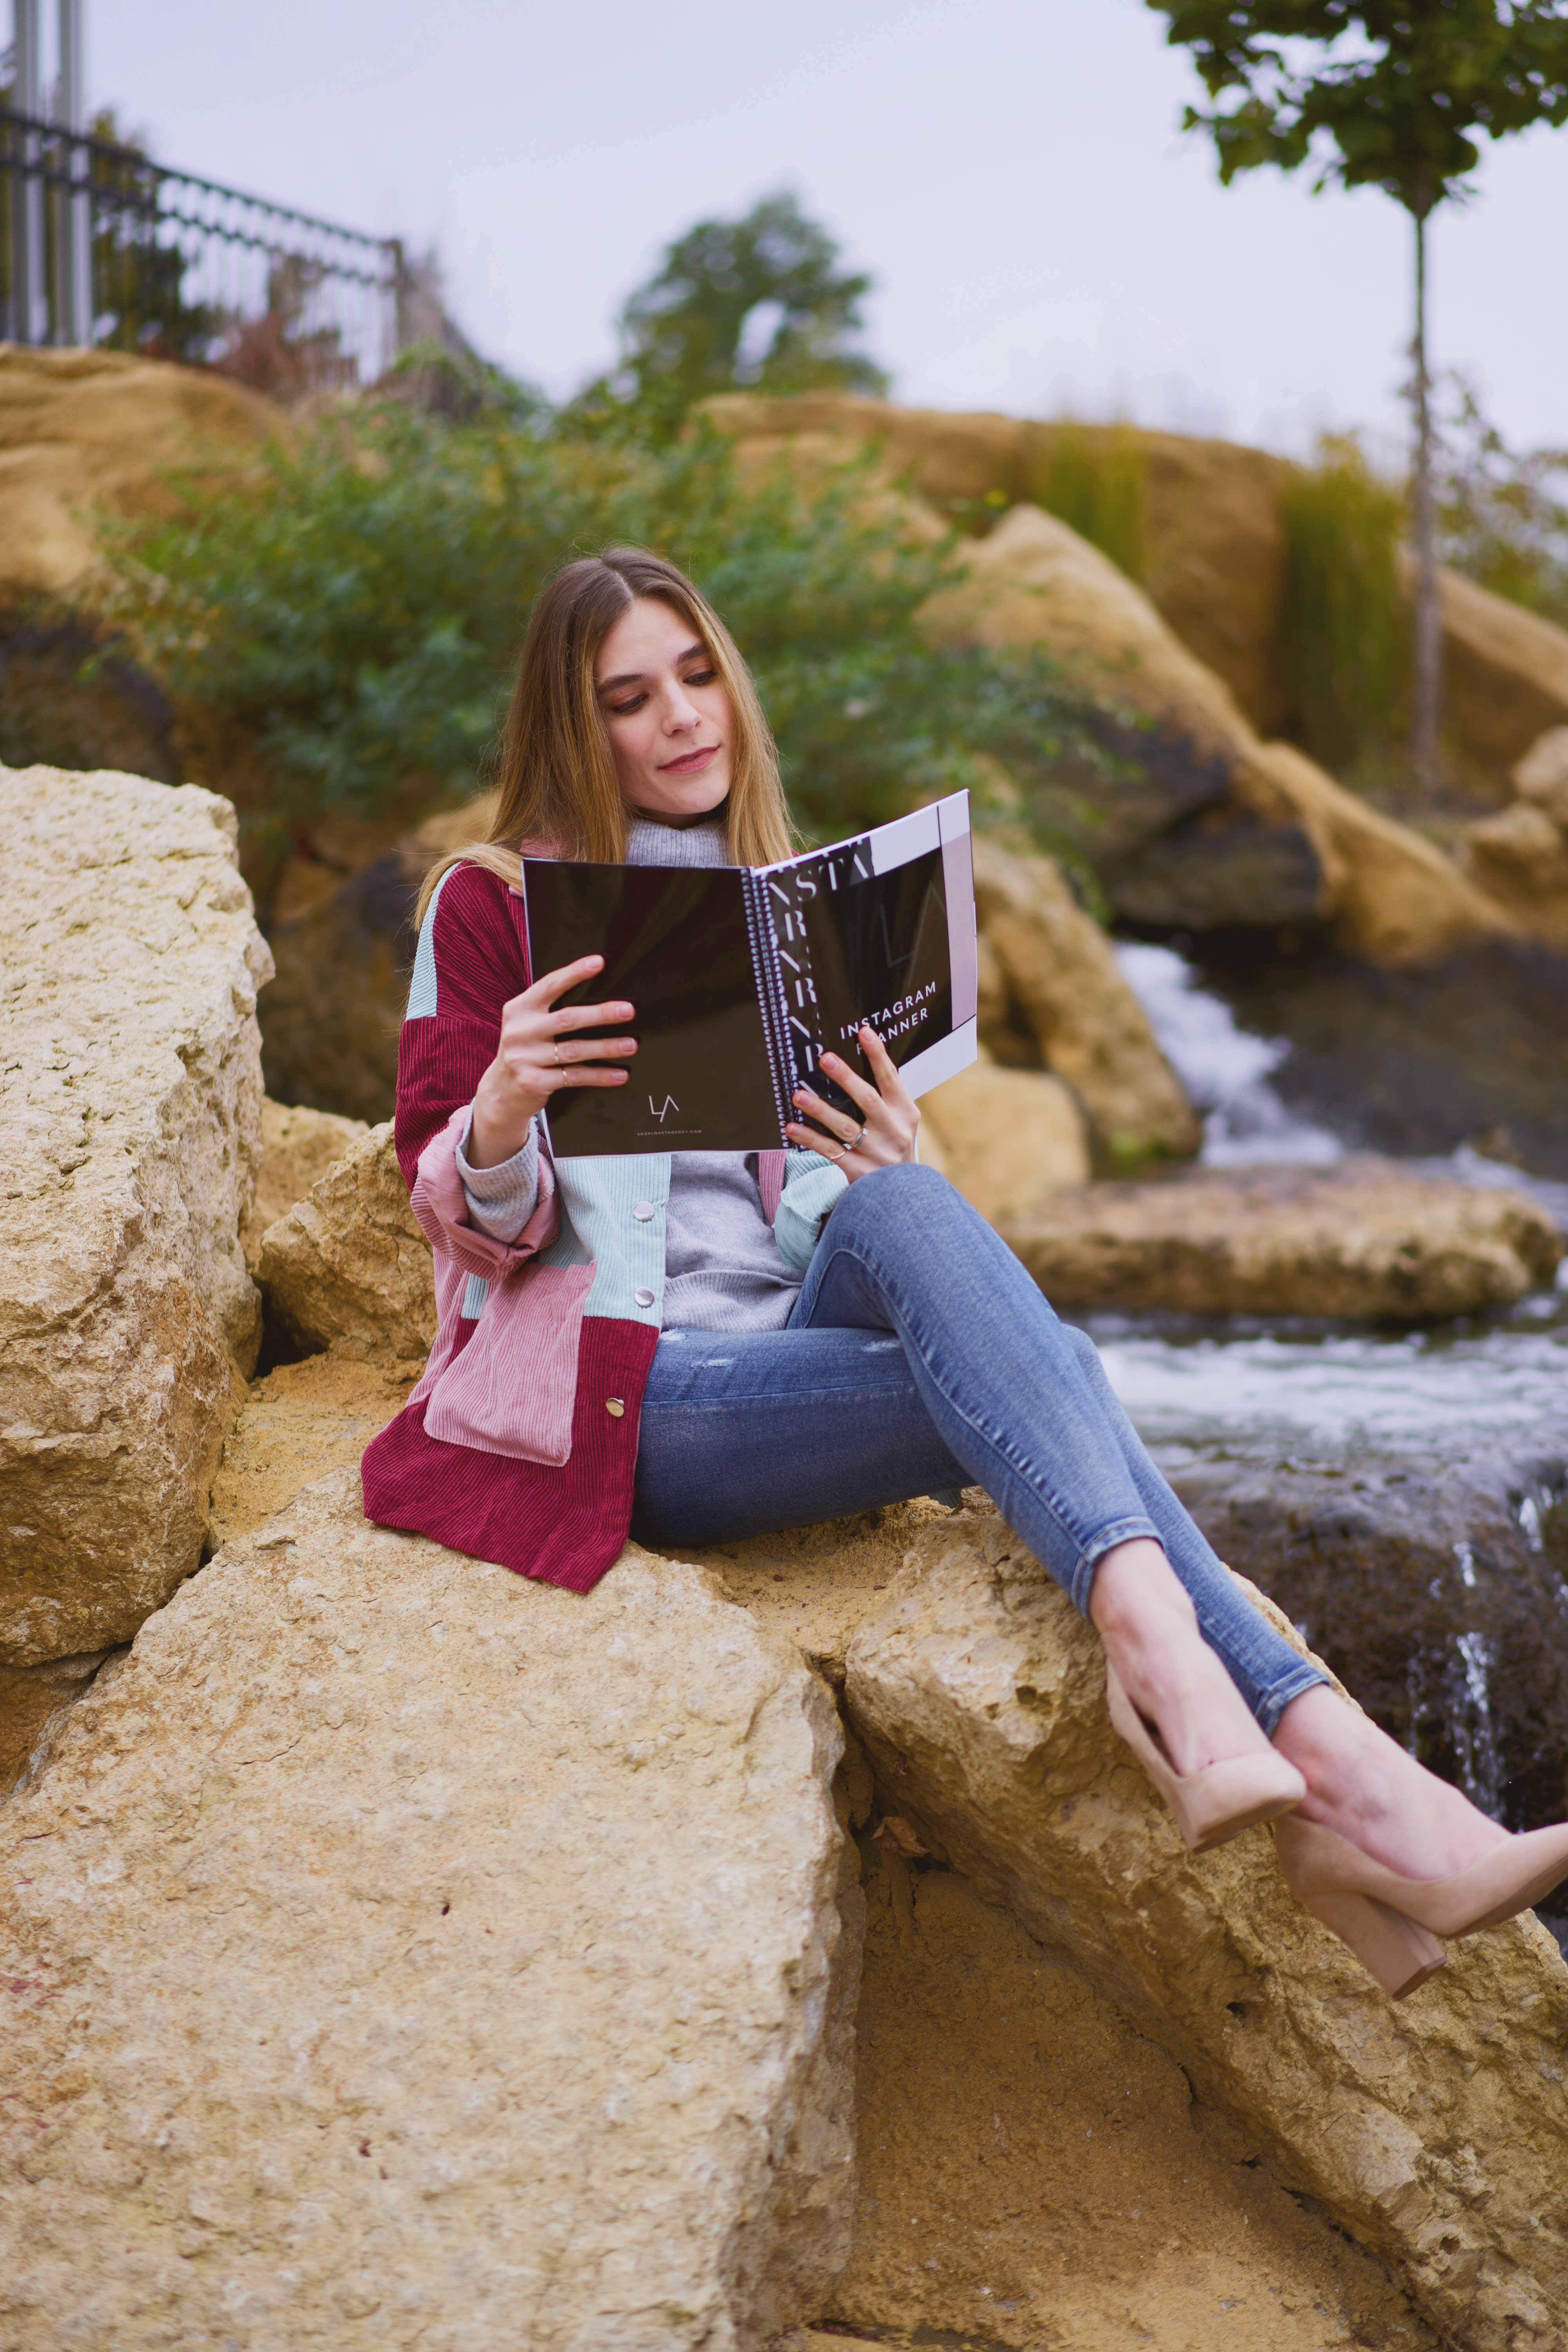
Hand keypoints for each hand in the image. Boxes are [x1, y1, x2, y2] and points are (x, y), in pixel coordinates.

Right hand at [469, 955, 635, 1167]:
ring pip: (574, 1050)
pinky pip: (574, 1077)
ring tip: (630, 1045)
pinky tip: (619, 1074)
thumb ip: (550, 1010)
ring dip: (606, 1047)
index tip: (598, 963)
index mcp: (519, 1009)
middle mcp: (520, 1032)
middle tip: (627, 1010)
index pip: (549, 986)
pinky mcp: (533, 1082)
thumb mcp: (527, 1025)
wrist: (501, 1091)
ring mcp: (525, 1058)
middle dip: (600, 1014)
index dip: (574, 973)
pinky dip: (599, 1076)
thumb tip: (598, 997)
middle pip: (567, 1019)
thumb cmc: (525, 1050)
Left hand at [785, 1024, 918, 1181]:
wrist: (905, 1194)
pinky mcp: (859, 1171)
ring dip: (820, 1110)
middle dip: (846, 1077)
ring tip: (798, 1095)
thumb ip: (884, 1097)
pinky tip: (792, 1128)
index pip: (891, 1078)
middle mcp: (893, 1131)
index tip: (863, 1032)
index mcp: (905, 1112)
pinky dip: (810, 1139)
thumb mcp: (900, 1121)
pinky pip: (830, 1151)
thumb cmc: (895, 1147)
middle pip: (867, 1100)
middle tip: (825, 1058)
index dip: (877, 1055)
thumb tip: (854, 1064)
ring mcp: (876, 1152)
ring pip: (845, 1127)